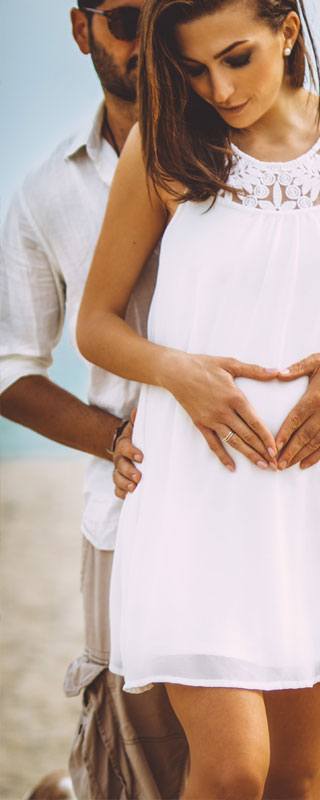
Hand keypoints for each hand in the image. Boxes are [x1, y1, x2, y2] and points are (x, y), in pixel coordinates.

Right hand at [113, 409, 142, 498]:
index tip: (141, 457)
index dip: (131, 452)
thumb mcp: (138, 427)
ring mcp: (119, 470)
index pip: (125, 447)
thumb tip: (136, 411)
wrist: (132, 446)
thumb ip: (137, 421)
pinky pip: (117, 489)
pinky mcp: (121, 481)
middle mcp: (119, 458)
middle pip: (120, 465)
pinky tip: (129, 496)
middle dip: (128, 471)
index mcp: (124, 445)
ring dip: (124, 484)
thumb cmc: (139, 437)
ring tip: (134, 488)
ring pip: (117, 478)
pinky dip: (121, 493)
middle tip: (139, 477)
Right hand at [165, 353, 277, 471]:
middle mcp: (223, 412)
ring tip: (261, 466)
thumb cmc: (203, 365)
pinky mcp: (200, 424)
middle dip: (262, 451)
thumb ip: (255, 370)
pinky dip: (223, 457)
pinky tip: (232, 467)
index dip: (266, 437)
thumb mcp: (230, 363)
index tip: (275, 449)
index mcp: (234, 397)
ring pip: (233, 442)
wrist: (176, 372)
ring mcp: (211, 420)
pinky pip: (213, 444)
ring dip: (248, 455)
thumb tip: (277, 372)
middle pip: (247, 435)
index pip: (255, 422)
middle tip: (274, 464)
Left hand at [276, 353, 319, 469]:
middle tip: (276, 464)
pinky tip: (304, 465)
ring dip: (300, 456)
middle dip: (290, 451)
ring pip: (315, 443)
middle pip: (304, 435)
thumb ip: (298, 368)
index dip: (285, 433)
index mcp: (315, 397)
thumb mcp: (316, 361)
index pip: (296, 418)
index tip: (274, 445)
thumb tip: (280, 374)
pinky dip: (316, 456)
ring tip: (285, 466)